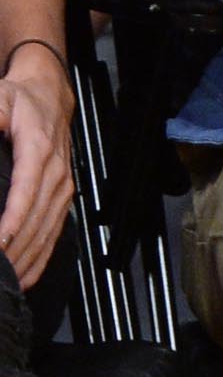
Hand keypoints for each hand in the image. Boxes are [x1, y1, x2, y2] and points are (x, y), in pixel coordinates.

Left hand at [0, 49, 72, 289]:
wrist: (49, 94)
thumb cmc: (20, 99)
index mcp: (39, 150)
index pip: (26, 193)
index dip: (12, 222)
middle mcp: (56, 174)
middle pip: (36, 221)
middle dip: (14, 251)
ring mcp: (62, 188)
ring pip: (46, 232)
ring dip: (26, 260)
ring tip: (6, 282)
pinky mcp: (62, 196)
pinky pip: (54, 233)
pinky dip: (41, 258)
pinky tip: (26, 275)